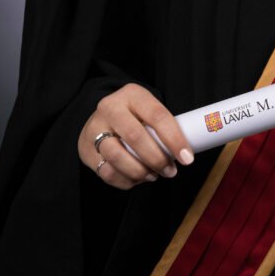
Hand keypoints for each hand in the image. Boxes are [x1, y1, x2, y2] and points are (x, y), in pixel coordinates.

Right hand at [78, 83, 193, 189]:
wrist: (103, 118)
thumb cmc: (136, 117)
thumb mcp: (148, 111)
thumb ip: (163, 127)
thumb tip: (188, 151)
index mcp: (132, 94)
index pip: (157, 116)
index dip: (174, 139)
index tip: (187, 159)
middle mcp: (110, 107)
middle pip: (135, 137)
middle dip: (157, 159)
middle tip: (170, 171)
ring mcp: (94, 128)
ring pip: (117, 156)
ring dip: (140, 172)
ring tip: (153, 175)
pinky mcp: (85, 149)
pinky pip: (106, 172)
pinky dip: (126, 181)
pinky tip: (136, 178)